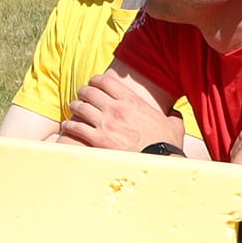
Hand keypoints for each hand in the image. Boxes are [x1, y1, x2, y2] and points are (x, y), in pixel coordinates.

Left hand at [59, 69, 186, 150]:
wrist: (160, 162)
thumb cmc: (167, 145)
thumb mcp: (173, 124)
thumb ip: (171, 115)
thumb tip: (174, 113)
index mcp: (133, 101)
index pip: (106, 81)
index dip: (96, 80)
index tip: (93, 83)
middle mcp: (117, 108)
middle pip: (90, 92)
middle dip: (83, 92)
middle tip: (80, 95)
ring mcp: (106, 123)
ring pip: (81, 107)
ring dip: (74, 106)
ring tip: (72, 107)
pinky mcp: (98, 140)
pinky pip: (77, 127)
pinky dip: (69, 125)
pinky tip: (67, 125)